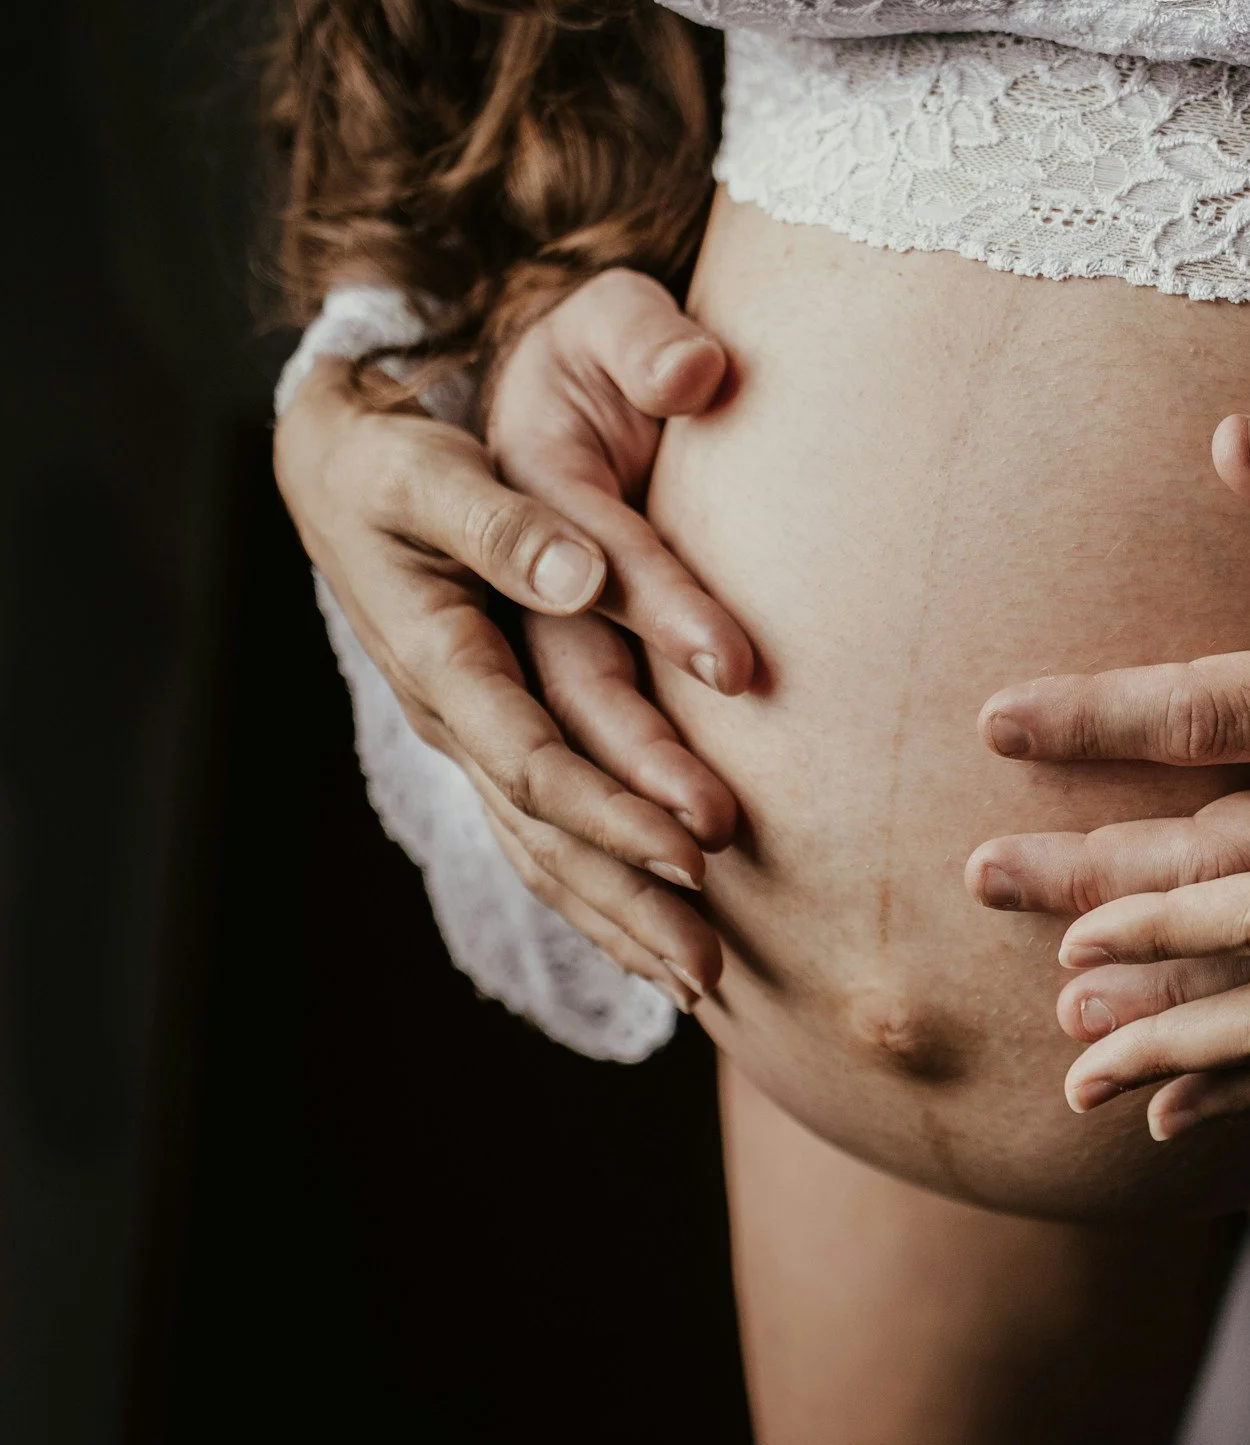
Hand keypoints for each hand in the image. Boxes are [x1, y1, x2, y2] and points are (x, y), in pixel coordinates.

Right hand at [275, 270, 746, 1004]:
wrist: (342, 468)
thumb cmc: (394, 459)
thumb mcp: (433, 471)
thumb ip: (508, 522)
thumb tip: (585, 578)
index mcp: (439, 659)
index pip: (534, 758)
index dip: (614, 808)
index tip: (701, 844)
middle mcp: (454, 720)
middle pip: (546, 836)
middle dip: (628, 899)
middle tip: (712, 963)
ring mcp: (473, 740)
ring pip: (546, 855)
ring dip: (620, 922)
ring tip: (703, 986)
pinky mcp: (498, 741)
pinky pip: (547, 840)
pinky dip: (600, 897)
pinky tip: (656, 949)